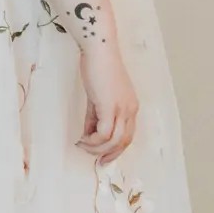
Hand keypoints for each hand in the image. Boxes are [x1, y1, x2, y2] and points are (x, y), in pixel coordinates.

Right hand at [78, 41, 138, 164]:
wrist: (99, 51)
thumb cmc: (98, 68)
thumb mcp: (98, 96)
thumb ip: (95, 115)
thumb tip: (89, 132)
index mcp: (130, 107)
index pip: (128, 135)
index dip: (116, 148)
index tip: (103, 156)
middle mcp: (130, 110)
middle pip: (124, 142)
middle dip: (109, 154)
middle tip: (96, 161)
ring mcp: (122, 109)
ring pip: (114, 141)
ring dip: (97, 148)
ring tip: (83, 146)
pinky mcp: (110, 107)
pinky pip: (104, 134)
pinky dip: (93, 140)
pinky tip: (83, 138)